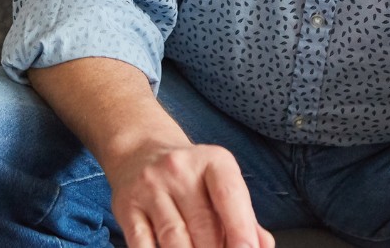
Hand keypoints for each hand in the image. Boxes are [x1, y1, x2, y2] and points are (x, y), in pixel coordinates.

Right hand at [105, 142, 273, 247]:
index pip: (229, 195)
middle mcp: (179, 169)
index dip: (241, 229)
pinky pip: (142, 245)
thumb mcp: (221, 183)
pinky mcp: (127, 207)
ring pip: (174, 238)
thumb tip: (263, 245)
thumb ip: (244, 216)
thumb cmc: (190, 176)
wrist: (140, 151)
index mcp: (212, 161)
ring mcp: (150, 187)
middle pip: (203, 225)